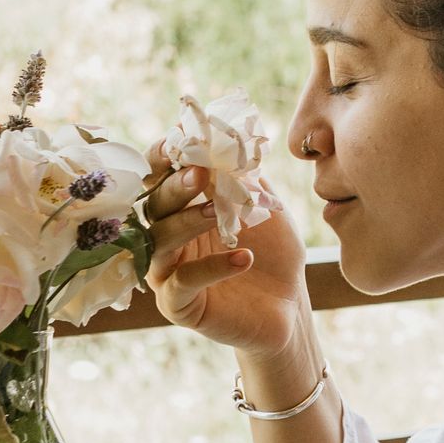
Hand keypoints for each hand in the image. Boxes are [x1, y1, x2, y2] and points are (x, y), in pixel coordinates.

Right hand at [143, 149, 307, 355]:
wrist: (288, 305)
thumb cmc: (274, 252)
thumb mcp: (264, 208)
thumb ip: (244, 178)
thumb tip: (226, 142)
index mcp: (183, 210)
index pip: (160, 178)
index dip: (163, 157)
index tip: (179, 137)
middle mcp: (166, 239)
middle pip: (155, 207)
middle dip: (175, 188)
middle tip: (199, 173)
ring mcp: (167, 274)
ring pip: (159, 243)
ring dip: (187, 223)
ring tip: (219, 212)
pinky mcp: (177, 305)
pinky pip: (183, 282)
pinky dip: (212, 267)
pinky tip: (244, 257)